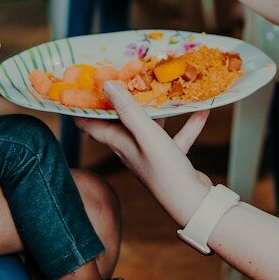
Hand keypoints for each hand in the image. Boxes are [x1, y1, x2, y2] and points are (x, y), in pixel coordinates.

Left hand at [78, 82, 211, 226]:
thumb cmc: (164, 169)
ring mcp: (150, 154)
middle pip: (119, 122)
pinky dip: (187, 124)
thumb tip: (107, 84)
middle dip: (119, 101)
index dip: (80, 110)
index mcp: (119, 143)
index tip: (76, 90)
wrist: (192, 203)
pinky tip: (202, 111)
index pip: (90, 126)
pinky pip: (177, 137)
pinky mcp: (170, 159)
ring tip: (162, 88)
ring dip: (155, 110)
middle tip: (122, 76)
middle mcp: (131, 148)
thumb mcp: (145, 133)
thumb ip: (127, 109)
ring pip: (149, 126)